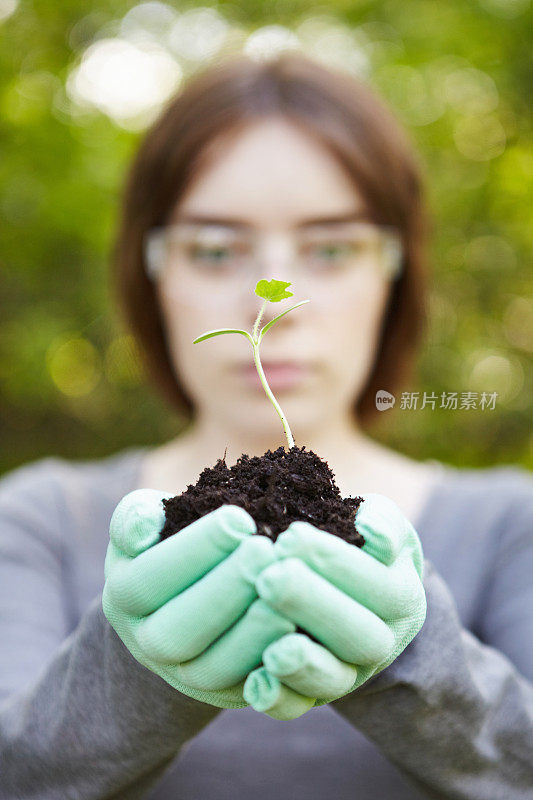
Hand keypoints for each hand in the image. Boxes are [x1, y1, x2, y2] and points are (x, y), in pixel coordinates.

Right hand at [102, 490, 295, 707]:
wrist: (183, 595)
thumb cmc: (170, 539)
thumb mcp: (145, 521)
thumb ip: (137, 517)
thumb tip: (146, 526)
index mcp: (125, 595)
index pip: (151, 577)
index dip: (195, 549)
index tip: (239, 518)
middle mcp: (147, 643)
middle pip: (176, 632)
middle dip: (224, 591)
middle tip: (266, 552)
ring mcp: (185, 675)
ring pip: (211, 671)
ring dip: (251, 634)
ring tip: (285, 596)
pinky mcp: (225, 693)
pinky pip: (248, 693)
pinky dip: (275, 670)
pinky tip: (301, 635)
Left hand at [243, 493, 426, 719]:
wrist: (354, 597)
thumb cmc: (361, 549)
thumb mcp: (384, 529)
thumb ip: (384, 523)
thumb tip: (369, 525)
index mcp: (401, 598)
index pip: (377, 585)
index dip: (336, 563)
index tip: (291, 536)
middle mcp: (381, 643)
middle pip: (358, 636)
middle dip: (312, 605)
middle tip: (269, 577)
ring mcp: (347, 674)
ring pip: (332, 679)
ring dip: (301, 663)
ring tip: (271, 644)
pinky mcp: (312, 697)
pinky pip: (298, 708)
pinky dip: (279, 699)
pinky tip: (255, 682)